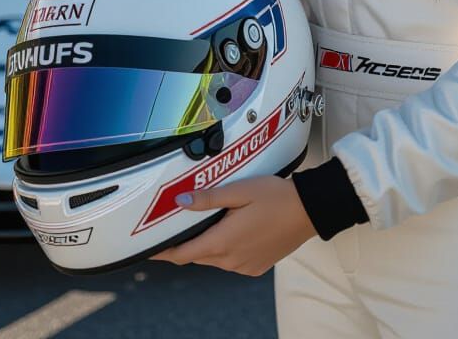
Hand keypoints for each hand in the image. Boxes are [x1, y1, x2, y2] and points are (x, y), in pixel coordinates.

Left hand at [150, 175, 316, 276]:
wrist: (308, 210)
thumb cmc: (275, 196)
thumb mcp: (239, 190)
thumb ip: (209, 198)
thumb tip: (180, 202)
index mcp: (223, 241)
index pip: (183, 254)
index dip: (163, 252)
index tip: (149, 248)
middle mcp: (231, 260)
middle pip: (197, 256)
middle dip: (186, 244)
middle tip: (179, 226)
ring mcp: (244, 266)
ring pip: (214, 259)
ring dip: (207, 245)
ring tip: (209, 223)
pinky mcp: (256, 266)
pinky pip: (231, 261)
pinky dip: (225, 249)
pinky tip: (233, 231)